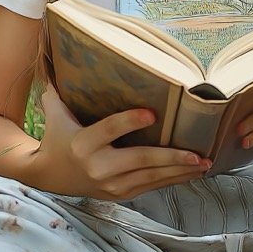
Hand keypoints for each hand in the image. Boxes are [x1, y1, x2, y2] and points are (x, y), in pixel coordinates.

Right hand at [34, 84, 211, 200]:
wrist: (48, 177)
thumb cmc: (57, 138)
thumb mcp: (54, 114)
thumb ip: (57, 91)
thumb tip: (56, 56)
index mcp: (83, 144)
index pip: (109, 130)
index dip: (130, 121)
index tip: (152, 113)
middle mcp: (98, 166)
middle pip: (139, 160)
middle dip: (171, 157)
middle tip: (197, 152)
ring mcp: (111, 184)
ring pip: (151, 177)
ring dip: (180, 171)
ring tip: (204, 162)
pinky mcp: (120, 194)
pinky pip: (151, 186)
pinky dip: (173, 180)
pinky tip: (192, 173)